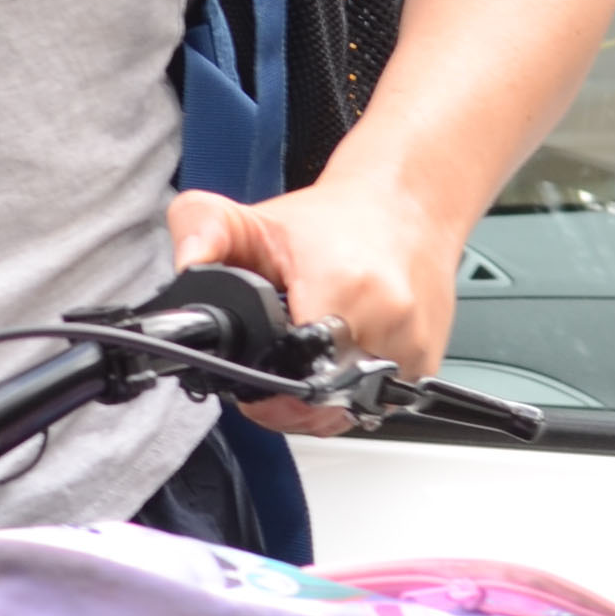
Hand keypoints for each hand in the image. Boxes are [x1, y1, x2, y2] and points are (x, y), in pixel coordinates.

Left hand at [167, 175, 460, 426]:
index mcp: (346, 289)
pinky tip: (332, 363)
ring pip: (347, 413)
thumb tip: (187, 265)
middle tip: (269, 368)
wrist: (409, 202)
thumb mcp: (254, 218)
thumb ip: (202, 229)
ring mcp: (413, 347)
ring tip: (300, 362)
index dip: (261, 391)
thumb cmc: (335, 219)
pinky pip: (375, 406)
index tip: (248, 379)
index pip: (295, 377)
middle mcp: (390, 322)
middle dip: (284, 401)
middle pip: (319, 405)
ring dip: (315, 404)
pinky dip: (347, 396)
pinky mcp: (426, 363)